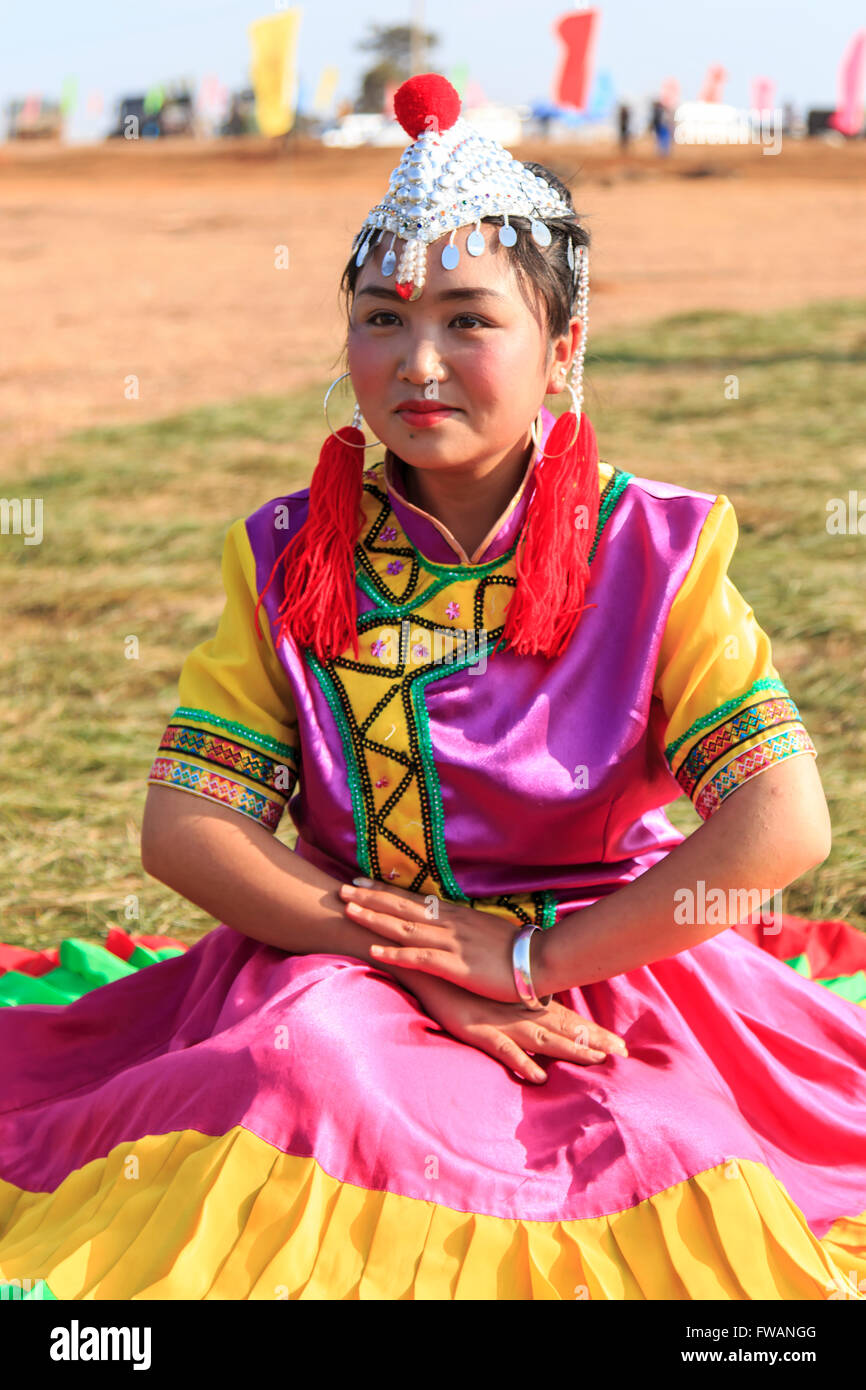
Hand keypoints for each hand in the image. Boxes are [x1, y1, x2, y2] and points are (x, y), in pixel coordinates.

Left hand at [339, 877, 523, 1001]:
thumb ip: (462, 929)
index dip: (384, 890)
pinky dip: (395, 954)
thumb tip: (446, 926)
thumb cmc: (515, 950)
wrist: (539, 960)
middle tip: (341, 889)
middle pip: (402, 907)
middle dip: (370, 897)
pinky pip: (419, 958)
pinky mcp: (455, 966)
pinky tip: (374, 951)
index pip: (412, 899)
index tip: (360, 881)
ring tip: (349, 910)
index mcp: (454, 915)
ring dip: (375, 918)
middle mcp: (448, 924)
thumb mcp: (483, 932)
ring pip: (404, 928)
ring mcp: (450, 943)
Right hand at [402, 972, 627, 1083]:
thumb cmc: (462, 981)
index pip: (567, 1020)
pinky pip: (503, 1050)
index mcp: (524, 1004)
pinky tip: (538, 1076)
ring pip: (542, 1039)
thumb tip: (538, 1011)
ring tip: (596, 1062)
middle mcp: (519, 1012)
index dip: (593, 1033)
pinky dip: (522, 1062)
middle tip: (623, 1053)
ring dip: (570, 1050)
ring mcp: (500, 1022)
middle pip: (564, 1029)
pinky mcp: (478, 1031)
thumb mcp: (494, 993)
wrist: (431, 968)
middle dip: (594, 1042)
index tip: (621, 1045)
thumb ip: (516, 1003)